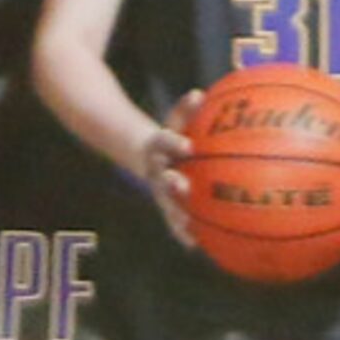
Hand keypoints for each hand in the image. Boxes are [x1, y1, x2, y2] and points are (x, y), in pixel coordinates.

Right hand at [136, 91, 199, 248]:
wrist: (140, 154)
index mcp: (157, 147)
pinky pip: (174, 219)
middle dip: (171, 183)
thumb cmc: (168, 136)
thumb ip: (185, 109)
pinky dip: (183, 232)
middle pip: (160, 177)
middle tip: (182, 186)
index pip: (164, 142)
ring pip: (166, 203)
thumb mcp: (175, 121)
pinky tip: (198, 247)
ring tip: (188, 227)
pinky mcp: (165, 204)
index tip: (186, 146)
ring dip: (176, 215)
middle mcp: (154, 169)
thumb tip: (199, 92)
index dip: (173, 144)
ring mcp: (158, 189)